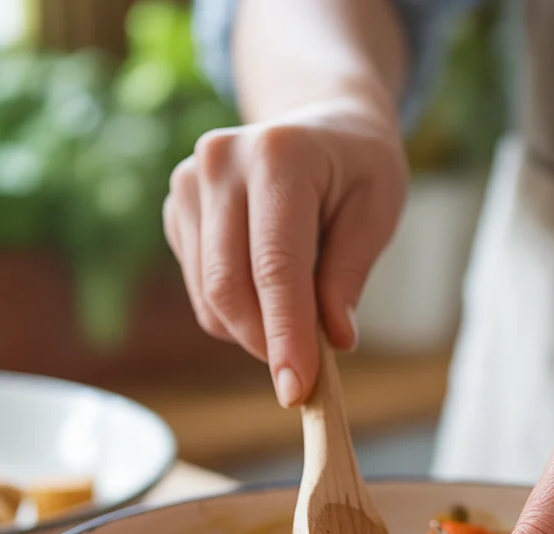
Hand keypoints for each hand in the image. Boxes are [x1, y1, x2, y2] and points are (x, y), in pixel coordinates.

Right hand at [163, 97, 407, 405]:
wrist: (319, 124)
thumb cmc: (356, 169)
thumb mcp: (377, 212)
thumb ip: (348, 275)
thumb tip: (333, 340)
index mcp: (278, 155)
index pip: (275, 266)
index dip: (286, 335)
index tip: (296, 389)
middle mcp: (219, 162)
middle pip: (228, 287)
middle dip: (266, 343)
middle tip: (304, 375)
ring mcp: (188, 184)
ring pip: (210, 298)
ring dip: (253, 331)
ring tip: (298, 316)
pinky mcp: (176, 210)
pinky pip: (201, 292)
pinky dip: (236, 314)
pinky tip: (268, 291)